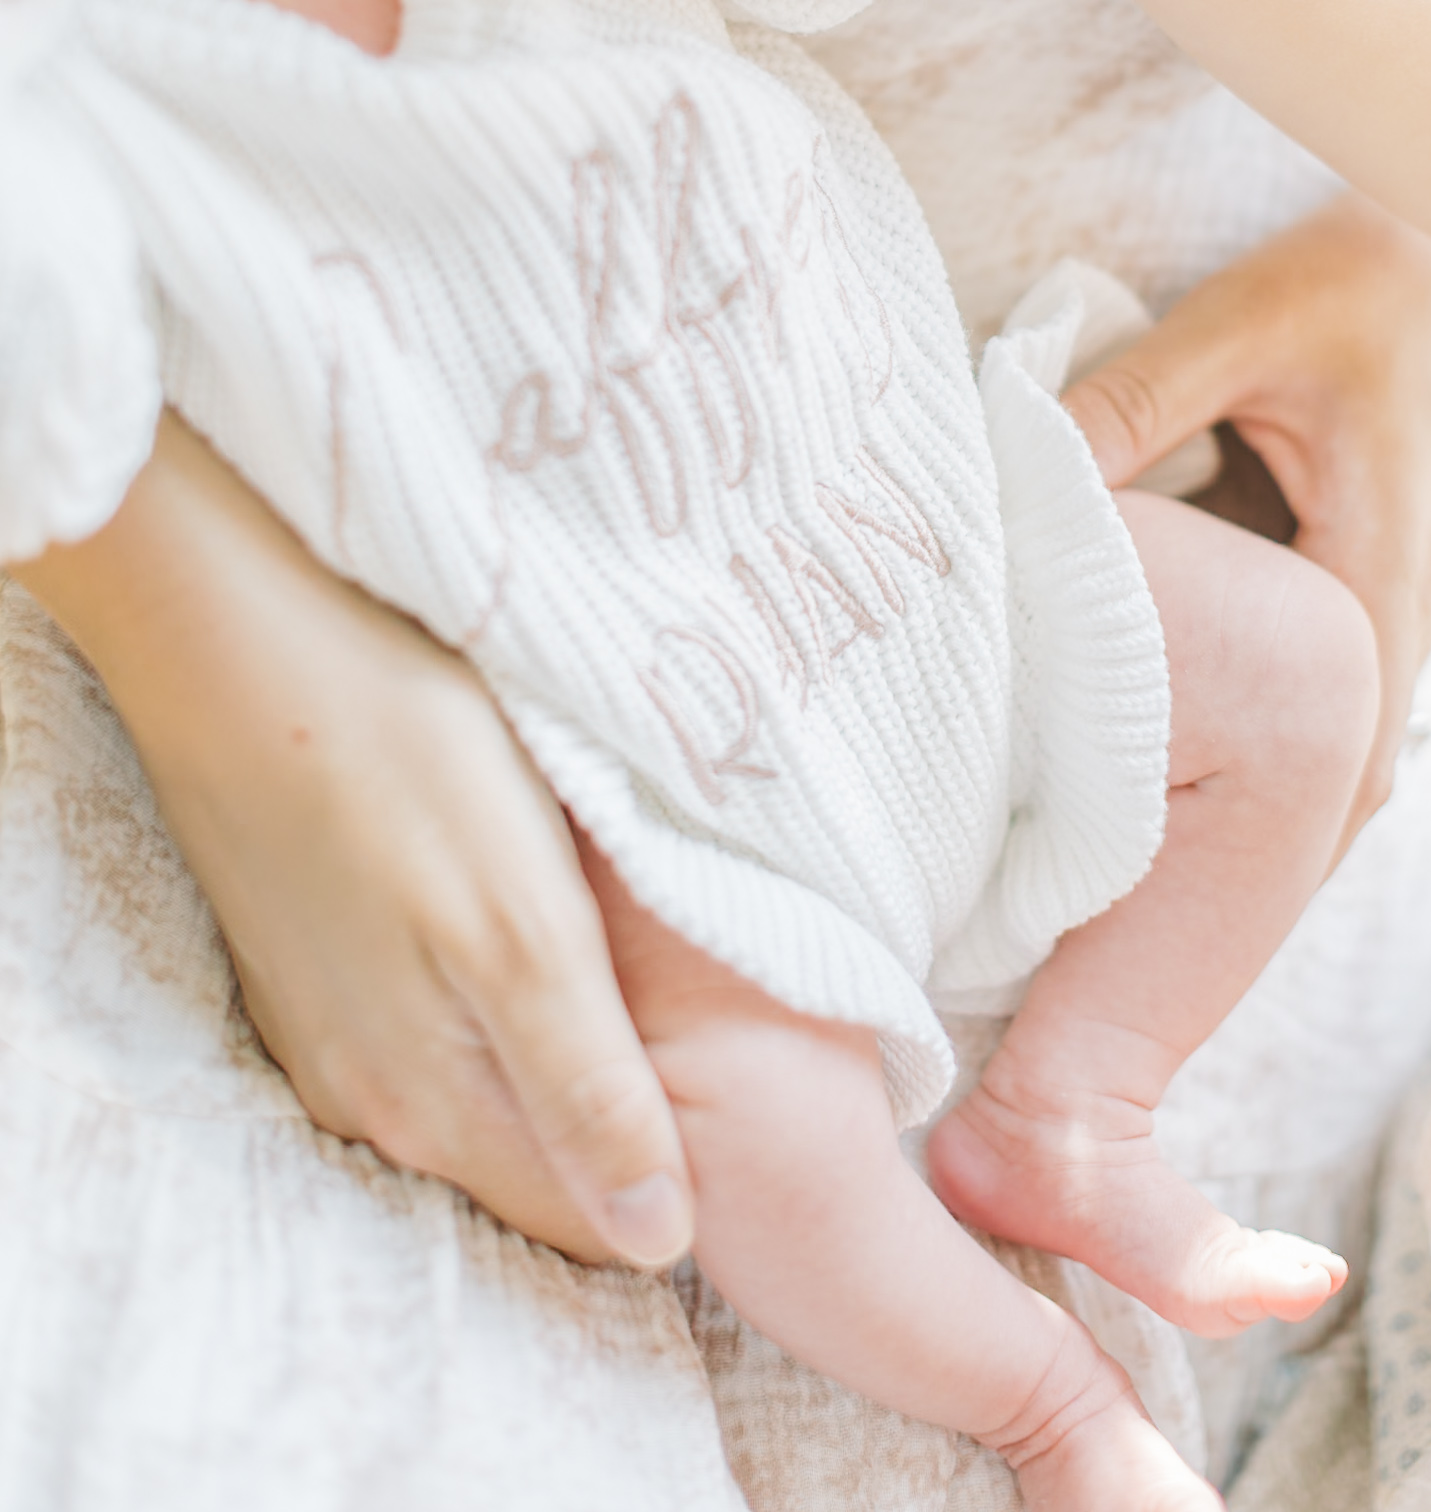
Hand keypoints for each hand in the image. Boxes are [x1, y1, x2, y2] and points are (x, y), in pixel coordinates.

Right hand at [14, 415, 693, 1268]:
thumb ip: (589, 1092)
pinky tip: (523, 903)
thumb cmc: (403, 764)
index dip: (675, 1171)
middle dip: (623, 1105)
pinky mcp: (311, 949)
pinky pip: (431, 1010)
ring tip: (631, 951)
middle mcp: (370, 1092)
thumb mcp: (526, 935)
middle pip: (535, 1152)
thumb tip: (659, 1243)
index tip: (743, 1080)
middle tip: (708, 1007)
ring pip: (485, 1077)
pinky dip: (494, 979)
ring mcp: (329, 1021)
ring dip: (560, 1036)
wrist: (238, 637)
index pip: (586, 1217)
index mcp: (434, 1105)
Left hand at [1063, 196, 1430, 845]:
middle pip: (1355, 771)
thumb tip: (1025, 462)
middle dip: (1268, 850)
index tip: (1193, 906)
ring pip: (1355, 737)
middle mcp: (1415, 597)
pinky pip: (1348, 683)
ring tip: (1168, 866)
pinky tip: (1205, 749)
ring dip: (1283, 796)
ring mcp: (1418, 593)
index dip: (1279, 836)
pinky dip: (1294, 731)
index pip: (1348, 741)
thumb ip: (1135, 396)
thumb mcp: (1238, 322)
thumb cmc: (1359, 274)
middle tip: (1156, 922)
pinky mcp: (1397, 573)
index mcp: (1382, 556)